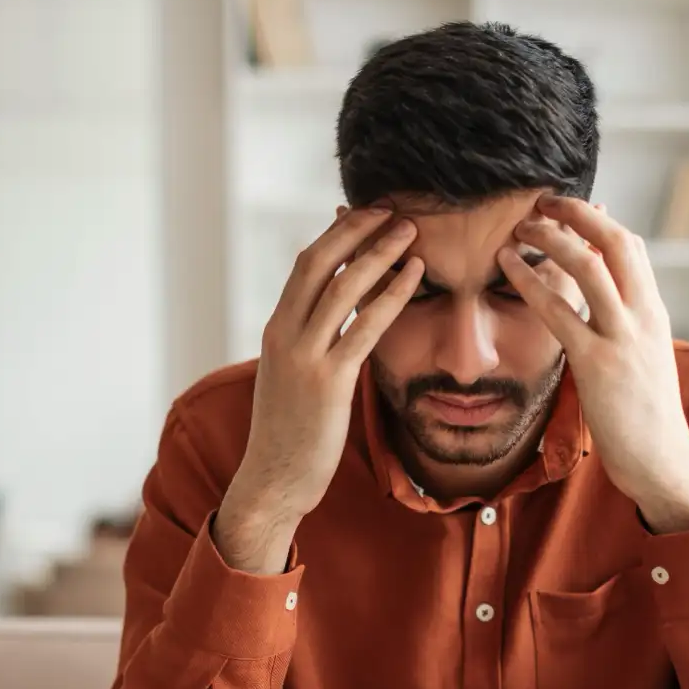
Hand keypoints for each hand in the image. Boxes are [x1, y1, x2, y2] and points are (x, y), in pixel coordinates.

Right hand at [216, 208, 424, 571]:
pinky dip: (392, 294)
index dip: (337, 234)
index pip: (306, 266)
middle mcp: (285, 335)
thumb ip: (310, 346)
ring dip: (379, 252)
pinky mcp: (329, 381)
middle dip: (356, 228)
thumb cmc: (290, 435)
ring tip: (410, 230)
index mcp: (277, 330)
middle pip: (319, 262)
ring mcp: (305, 356)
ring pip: (343, 286)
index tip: (366, 215)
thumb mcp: (292, 379)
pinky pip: (365, 326)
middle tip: (391, 208)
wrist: (273, 481)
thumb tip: (336, 324)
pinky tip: (415, 276)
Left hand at [498, 196, 688, 533]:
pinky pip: (559, 311)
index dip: (597, 220)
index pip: (631, 247)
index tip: (565, 209)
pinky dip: (530, 281)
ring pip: (588, 265)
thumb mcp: (644, 358)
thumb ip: (626, 325)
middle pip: (615, 241)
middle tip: (540, 200)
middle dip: (576, 212)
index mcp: (654, 312)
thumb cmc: (645, 415)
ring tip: (520, 226)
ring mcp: (622, 338)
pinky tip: (507, 266)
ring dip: (551, 238)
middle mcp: (643, 316)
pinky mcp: (597, 363)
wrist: (660, 459)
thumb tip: (602, 303)